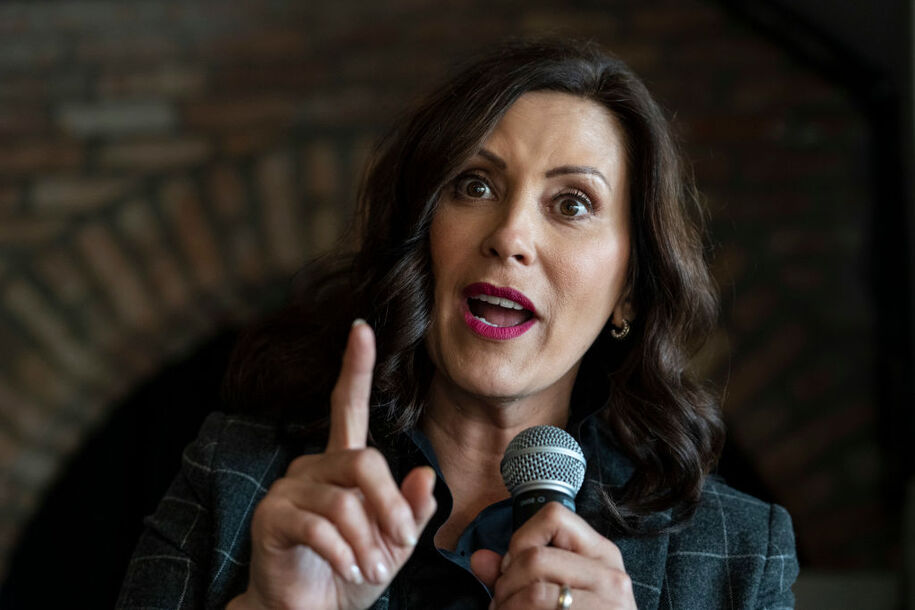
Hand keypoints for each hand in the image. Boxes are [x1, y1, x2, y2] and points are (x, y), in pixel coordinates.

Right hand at [228, 321, 437, 609]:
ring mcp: (289, 488)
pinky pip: (319, 524)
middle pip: (363, 462)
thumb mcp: (393, 543)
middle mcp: (312, 466)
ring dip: (369, 540)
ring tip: (372, 569)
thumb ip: (409, 509)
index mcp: (342, 464)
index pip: (349, 406)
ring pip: (344, 499)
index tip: (362, 329)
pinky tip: (349, 569)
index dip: (356, 368)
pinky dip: (344, 552)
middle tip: (400, 541)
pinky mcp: (272, 516)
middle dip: (390, 505)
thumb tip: (425, 475)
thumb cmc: (351, 573)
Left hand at [470, 502, 635, 609]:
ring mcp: (607, 604)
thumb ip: (516, 572)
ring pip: (533, 592)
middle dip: (506, 582)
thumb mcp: (558, 590)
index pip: (554, 517)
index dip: (523, 538)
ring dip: (507, 606)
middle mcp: (610, 575)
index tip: (514, 565)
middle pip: (535, 557)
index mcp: (602, 554)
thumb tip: (479, 559)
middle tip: (502, 602)